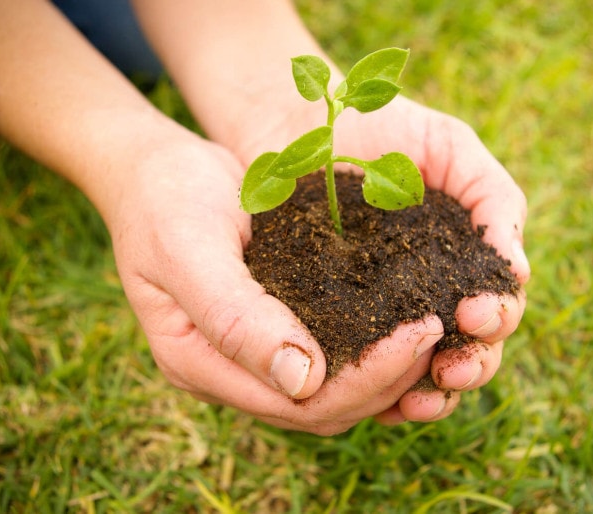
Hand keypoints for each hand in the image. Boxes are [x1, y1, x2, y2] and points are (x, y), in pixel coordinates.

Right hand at [109, 136, 451, 434]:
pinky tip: (407, 313)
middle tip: (438, 328)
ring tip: (434, 326)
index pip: (299, 404)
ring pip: (335, 388)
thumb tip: (303, 381)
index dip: (365, 380)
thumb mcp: (188, 249)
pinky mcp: (276, 324)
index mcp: (200, 364)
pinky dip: (373, 342)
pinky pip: (333, 351)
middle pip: (325, 406)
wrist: (154, 171)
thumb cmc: (164, 201)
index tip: (419, 333)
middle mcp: (231, 371)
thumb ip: (234, 317)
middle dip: (388, 378)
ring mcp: (253, 352)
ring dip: (388, 368)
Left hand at [327, 96, 530, 423]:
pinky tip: (377, 402)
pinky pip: (364, 366)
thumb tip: (519, 271)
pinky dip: (377, 390)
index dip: (496, 318)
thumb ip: (492, 197)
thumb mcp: (448, 147)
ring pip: (420, 370)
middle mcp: (431, 291)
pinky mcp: (337, 321)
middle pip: (468, 349)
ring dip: (429, 392)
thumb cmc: (377, 124)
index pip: (497, 304)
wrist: (296, 120)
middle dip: (469, 364)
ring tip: (418, 399)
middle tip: (453, 367)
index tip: (475, 313)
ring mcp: (384, 311)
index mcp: (464, 257)